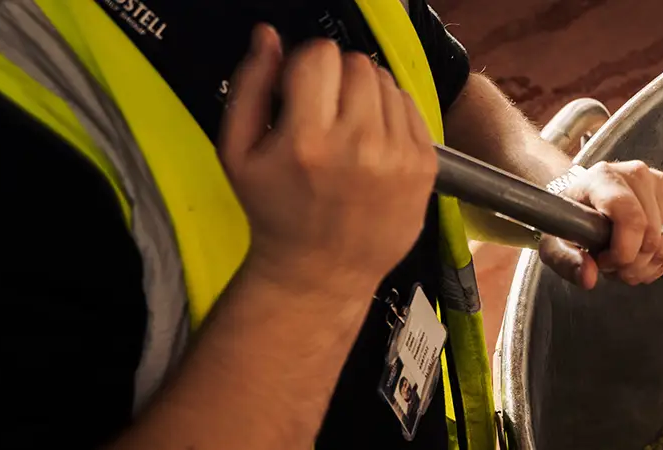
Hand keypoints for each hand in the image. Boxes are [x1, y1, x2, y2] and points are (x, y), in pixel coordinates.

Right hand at [219, 25, 436, 290]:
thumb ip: (250, 85)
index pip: (320, 55)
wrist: (322, 270)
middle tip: (323, 112)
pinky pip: (410, 105)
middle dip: (336, 78)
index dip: (304, 65)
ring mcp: (398, 156)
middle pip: (357, 63)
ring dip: (365, 94)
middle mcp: (360, 145)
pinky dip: (389, 113)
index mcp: (307, 141)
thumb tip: (268, 35)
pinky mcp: (425, 165)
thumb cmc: (275, 210)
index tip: (298, 91)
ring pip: (386, 80)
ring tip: (347, 130)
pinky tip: (371, 142)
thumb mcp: (237, 151)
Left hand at [540, 161, 662, 288]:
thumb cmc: (570, 218)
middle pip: (651, 236)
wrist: (586, 196)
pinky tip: (643, 258)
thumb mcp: (554, 241)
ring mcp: (661, 184)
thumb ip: (566, 261)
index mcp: (604, 178)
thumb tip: (589, 278)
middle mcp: (637, 174)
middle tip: (612, 266)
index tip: (604, 263)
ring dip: (647, 265)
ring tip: (626, 261)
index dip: (623, 252)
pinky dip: (662, 260)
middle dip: (632, 265)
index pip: (630, 218)